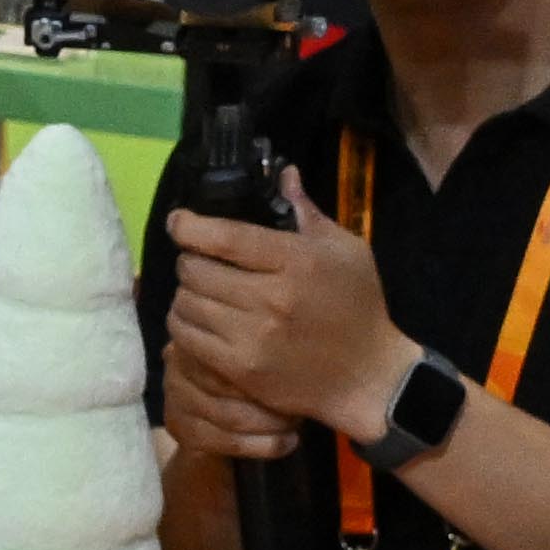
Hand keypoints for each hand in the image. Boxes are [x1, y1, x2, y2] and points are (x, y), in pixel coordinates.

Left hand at [162, 205, 409, 455]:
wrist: (369, 375)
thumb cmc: (360, 305)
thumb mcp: (346, 249)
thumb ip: (307, 212)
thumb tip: (284, 173)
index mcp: (296, 261)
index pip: (225, 237)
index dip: (189, 226)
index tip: (179, 222)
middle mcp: (271, 298)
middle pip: (197, 270)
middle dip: (189, 259)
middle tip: (197, 260)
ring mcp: (254, 337)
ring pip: (187, 303)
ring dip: (185, 292)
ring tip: (198, 290)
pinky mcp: (242, 369)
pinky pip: (188, 339)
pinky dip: (184, 324)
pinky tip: (198, 319)